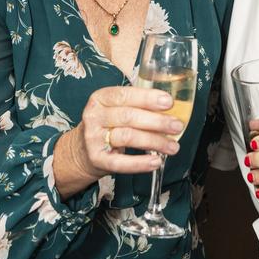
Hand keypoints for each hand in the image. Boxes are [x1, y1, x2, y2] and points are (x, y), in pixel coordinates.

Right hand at [54, 85, 181, 196]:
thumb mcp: (115, 109)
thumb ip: (138, 105)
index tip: (169, 102)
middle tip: (177, 126)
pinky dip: (140, 163)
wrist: (81, 151)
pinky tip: (156, 161)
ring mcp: (93, 138)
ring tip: (172, 146)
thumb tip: (171, 108)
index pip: (125, 95)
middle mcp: (94, 116)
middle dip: (157, 121)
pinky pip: (120, 162)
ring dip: (154, 142)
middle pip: (129, 116)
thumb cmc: (107, 125)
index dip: (148, 98)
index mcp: (101, 98)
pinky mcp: (96, 159)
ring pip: (128, 137)